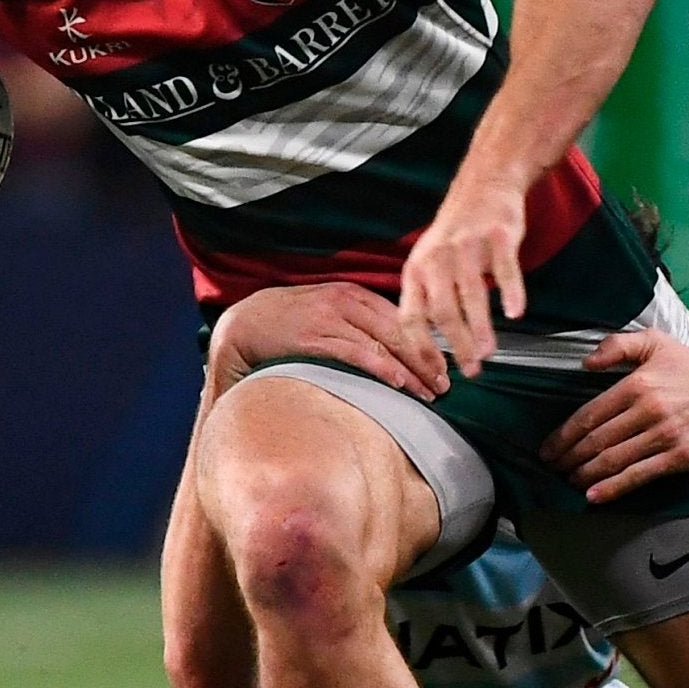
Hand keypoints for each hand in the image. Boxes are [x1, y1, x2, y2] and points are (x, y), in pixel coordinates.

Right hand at [206, 284, 449, 400]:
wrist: (243, 323)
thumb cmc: (290, 323)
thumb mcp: (329, 312)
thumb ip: (359, 323)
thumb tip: (395, 349)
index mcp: (354, 294)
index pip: (402, 318)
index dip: (427, 344)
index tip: (444, 367)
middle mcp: (346, 301)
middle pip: (399, 331)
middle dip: (426, 360)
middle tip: (445, 385)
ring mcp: (330, 318)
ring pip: (383, 343)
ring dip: (410, 370)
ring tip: (428, 392)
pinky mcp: (314, 337)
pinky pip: (356, 353)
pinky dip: (381, 368)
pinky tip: (399, 383)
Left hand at [398, 182, 527, 375]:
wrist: (484, 185)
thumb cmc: (457, 234)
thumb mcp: (429, 262)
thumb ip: (428, 299)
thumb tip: (433, 350)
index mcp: (416, 270)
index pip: (410, 317)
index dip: (421, 348)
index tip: (437, 372)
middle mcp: (436, 259)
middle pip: (441, 311)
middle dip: (457, 346)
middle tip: (471, 369)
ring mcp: (468, 246)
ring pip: (471, 295)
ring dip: (481, 329)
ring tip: (490, 353)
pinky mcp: (498, 236)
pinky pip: (505, 270)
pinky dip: (511, 293)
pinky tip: (516, 313)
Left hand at [541, 329, 688, 503]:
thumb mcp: (659, 344)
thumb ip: (619, 345)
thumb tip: (586, 363)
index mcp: (638, 384)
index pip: (589, 414)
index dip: (564, 435)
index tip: (548, 448)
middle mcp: (648, 410)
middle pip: (596, 441)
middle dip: (569, 458)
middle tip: (552, 468)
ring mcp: (664, 436)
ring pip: (613, 460)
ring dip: (585, 475)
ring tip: (569, 481)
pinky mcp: (679, 457)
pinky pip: (639, 476)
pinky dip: (613, 488)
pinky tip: (593, 496)